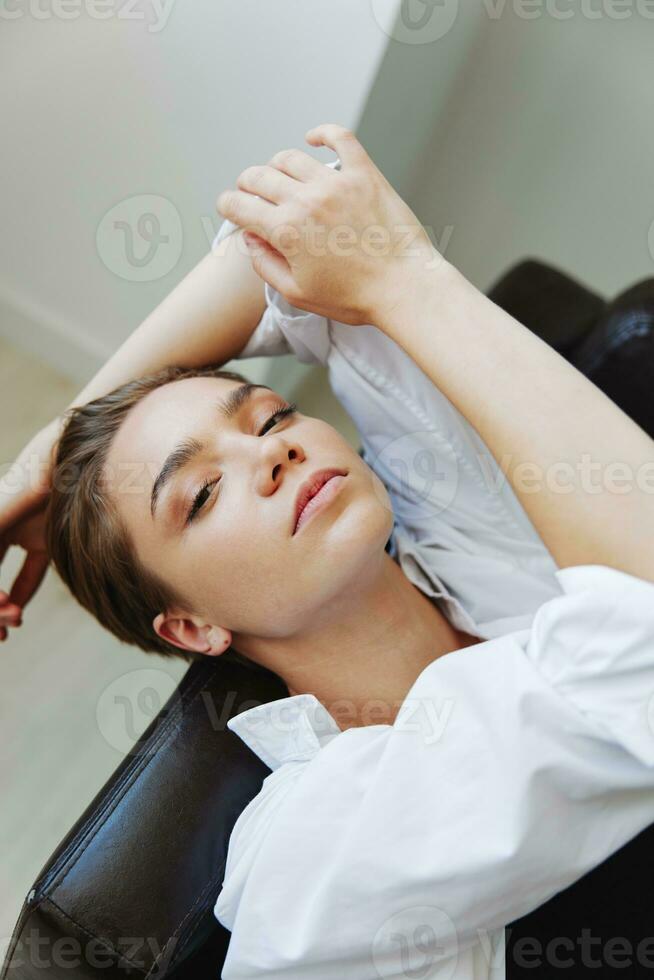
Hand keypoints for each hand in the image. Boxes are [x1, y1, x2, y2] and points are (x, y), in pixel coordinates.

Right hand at [0, 417, 62, 640]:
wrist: (97, 443)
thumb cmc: (57, 460)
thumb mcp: (20, 494)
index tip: (1, 608)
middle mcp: (2, 522)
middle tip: (5, 624)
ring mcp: (24, 529)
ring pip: (1, 575)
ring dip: (1, 602)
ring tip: (14, 620)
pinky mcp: (48, 535)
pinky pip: (29, 569)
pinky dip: (21, 591)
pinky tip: (20, 611)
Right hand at [216, 123, 438, 326]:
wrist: (403, 287)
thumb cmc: (355, 297)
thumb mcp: (298, 293)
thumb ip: (266, 265)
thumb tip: (250, 240)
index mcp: (286, 231)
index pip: (239, 206)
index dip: (227, 206)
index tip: (229, 208)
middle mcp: (307, 200)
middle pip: (259, 176)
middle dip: (246, 184)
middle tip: (250, 193)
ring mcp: (336, 183)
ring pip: (291, 158)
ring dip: (276, 165)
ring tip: (279, 176)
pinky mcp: (365, 174)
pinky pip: (340, 138)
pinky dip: (322, 133)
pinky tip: (313, 138)